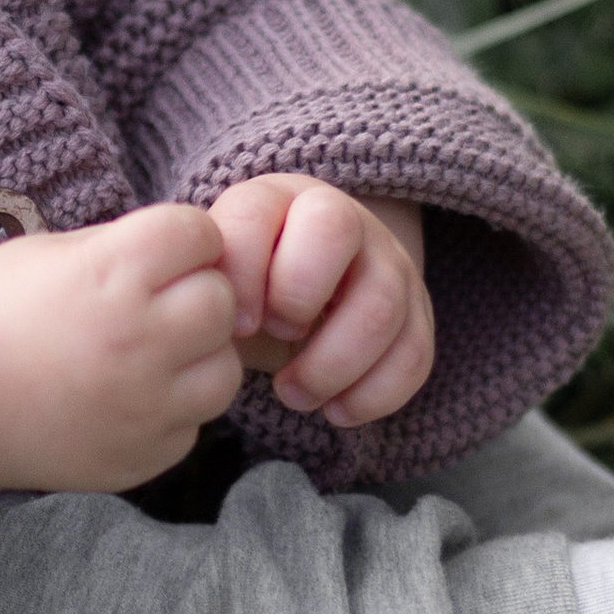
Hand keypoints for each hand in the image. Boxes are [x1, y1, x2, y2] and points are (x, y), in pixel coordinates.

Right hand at [0, 203, 243, 493]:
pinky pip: (193, 423)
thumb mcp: (49, 253)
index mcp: (111, 274)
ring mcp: (143, 406)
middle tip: (156, 304)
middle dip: (196, 294)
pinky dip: (171, 409)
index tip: (158, 252)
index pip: (199, 233)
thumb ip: (126, 247)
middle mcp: (137, 340)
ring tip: (149, 354)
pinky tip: (126, 397)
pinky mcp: (143, 455)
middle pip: (221, 301)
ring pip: (223, 370)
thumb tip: (194, 248)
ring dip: (197, 358)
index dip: (184, 238)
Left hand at [208, 174, 434, 426]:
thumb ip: (202, 286)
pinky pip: (414, 353)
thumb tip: (196, 321)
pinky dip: (374, 394)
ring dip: (333, 364)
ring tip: (293, 394)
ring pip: (381, 303)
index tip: (235, 325)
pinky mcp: (417, 315)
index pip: (260, 213)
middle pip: (337, 227)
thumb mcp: (218, 280)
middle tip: (276, 337)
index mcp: (277, 202)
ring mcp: (387, 264)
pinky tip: (335, 411)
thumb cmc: (249, 292)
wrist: (304, 302)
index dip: (243, 271)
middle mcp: (341, 220)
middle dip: (298, 293)